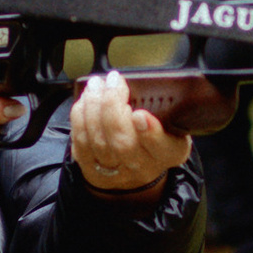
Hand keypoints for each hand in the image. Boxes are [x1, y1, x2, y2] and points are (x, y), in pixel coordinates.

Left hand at [69, 71, 191, 198]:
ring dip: (93, 107)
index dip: (150, 132)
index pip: (162, 147)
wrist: (136, 165)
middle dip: (112, 107)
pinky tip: (86, 100)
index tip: (140, 114)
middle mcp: (142, 167)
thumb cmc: (154, 135)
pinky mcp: (92, 169)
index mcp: (168, 154)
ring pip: (99, 141)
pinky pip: (81, 142)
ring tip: (97, 85)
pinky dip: (80, 117)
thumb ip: (164, 106)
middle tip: (113, 81)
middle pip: (123, 144)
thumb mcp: (172, 122)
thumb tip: (144, 82)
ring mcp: (115, 171)